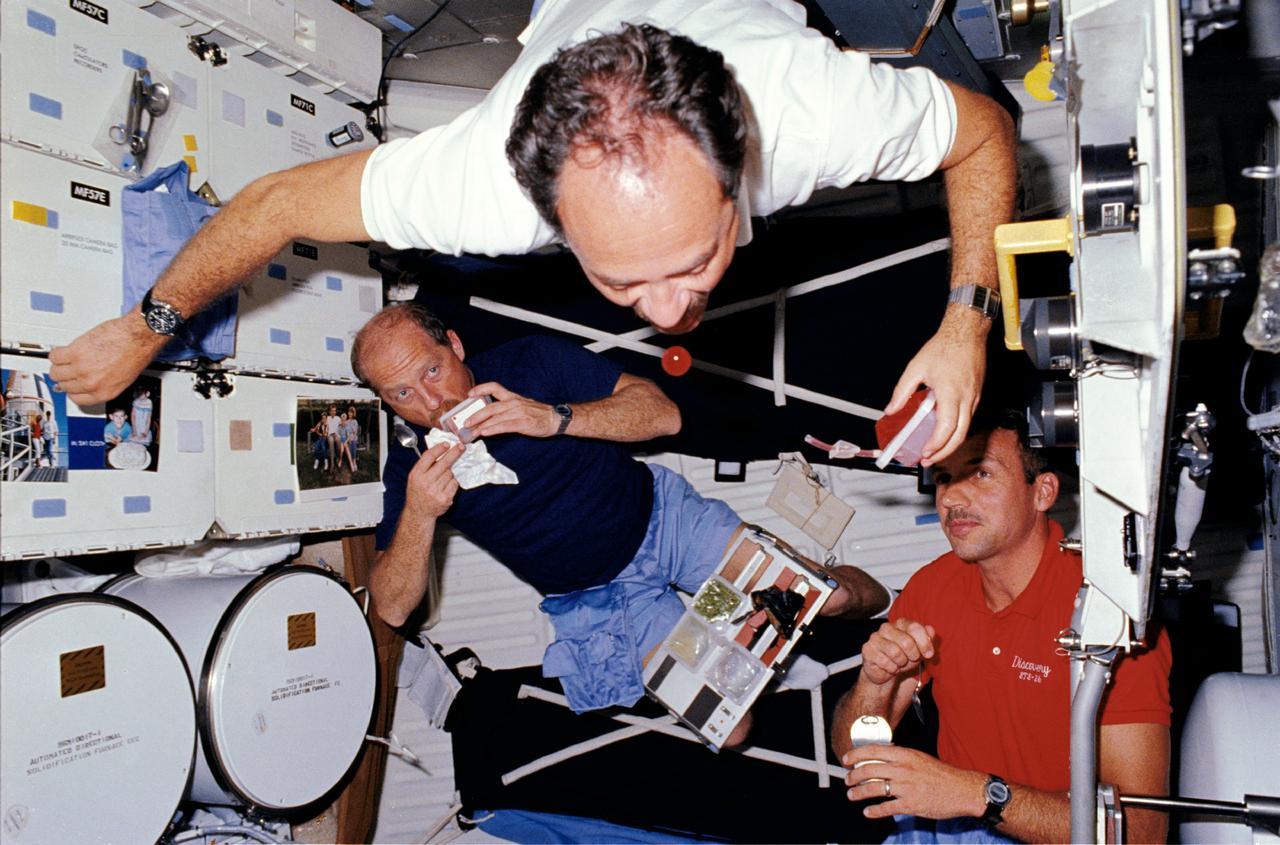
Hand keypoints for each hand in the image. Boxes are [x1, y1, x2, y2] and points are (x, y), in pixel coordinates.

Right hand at [49, 313, 166, 405]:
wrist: (139, 337)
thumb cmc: (136, 354)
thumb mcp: (123, 379)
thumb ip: (105, 384)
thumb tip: (92, 382)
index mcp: (105, 392)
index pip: (77, 399)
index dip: (73, 390)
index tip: (71, 385)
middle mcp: (92, 383)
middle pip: (65, 386)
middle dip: (66, 377)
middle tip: (69, 368)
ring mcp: (82, 368)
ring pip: (56, 372)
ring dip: (59, 365)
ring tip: (65, 359)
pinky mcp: (75, 352)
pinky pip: (55, 356)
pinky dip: (57, 353)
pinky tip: (64, 350)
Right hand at [405, 443, 461, 518]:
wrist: (419, 512)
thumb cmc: (417, 492)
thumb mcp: (415, 476)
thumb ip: (424, 464)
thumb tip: (440, 450)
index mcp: (416, 474)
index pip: (429, 456)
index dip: (439, 448)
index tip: (447, 444)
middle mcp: (425, 482)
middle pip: (444, 463)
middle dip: (454, 453)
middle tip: (461, 447)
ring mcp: (436, 491)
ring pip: (450, 473)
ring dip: (450, 472)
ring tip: (442, 478)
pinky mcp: (445, 498)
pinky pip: (454, 484)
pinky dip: (453, 482)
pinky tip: (446, 486)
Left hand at [465, 382, 558, 438]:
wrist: (556, 419)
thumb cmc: (538, 414)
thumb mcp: (522, 406)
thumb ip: (507, 409)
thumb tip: (489, 418)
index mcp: (513, 397)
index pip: (495, 387)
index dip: (481, 388)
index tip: (470, 394)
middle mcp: (514, 403)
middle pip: (490, 406)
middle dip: (476, 415)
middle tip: (465, 422)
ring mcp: (518, 412)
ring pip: (495, 417)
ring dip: (481, 425)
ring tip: (471, 431)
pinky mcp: (523, 423)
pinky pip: (504, 426)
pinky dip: (493, 429)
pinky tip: (485, 433)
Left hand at [842, 745, 985, 819]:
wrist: (962, 789)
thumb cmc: (942, 774)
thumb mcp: (920, 758)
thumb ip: (901, 757)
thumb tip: (883, 755)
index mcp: (905, 754)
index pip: (873, 751)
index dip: (856, 754)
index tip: (846, 759)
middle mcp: (903, 769)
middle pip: (869, 769)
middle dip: (854, 776)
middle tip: (848, 780)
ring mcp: (906, 787)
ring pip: (874, 788)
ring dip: (859, 793)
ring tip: (852, 795)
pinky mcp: (911, 804)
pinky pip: (887, 808)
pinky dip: (874, 811)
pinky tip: (868, 812)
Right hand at [860, 618, 935, 685]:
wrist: (886, 673)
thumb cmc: (904, 658)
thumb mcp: (920, 650)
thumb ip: (927, 639)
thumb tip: (931, 630)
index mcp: (900, 624)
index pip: (914, 627)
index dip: (925, 643)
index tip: (929, 654)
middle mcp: (886, 628)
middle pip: (906, 641)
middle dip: (913, 655)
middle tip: (912, 660)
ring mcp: (875, 638)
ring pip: (895, 652)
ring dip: (901, 663)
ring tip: (900, 663)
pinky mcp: (867, 650)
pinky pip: (885, 662)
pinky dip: (892, 669)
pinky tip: (891, 668)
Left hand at [884, 312, 986, 466]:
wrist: (967, 332)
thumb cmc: (945, 347)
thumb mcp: (916, 368)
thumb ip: (902, 392)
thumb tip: (891, 410)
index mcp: (951, 393)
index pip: (946, 428)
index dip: (936, 444)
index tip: (925, 452)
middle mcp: (966, 398)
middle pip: (959, 436)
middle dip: (943, 452)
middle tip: (928, 460)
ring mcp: (974, 398)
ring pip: (965, 429)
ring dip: (950, 443)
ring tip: (932, 450)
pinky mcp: (976, 395)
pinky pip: (967, 418)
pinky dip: (955, 430)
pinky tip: (942, 431)